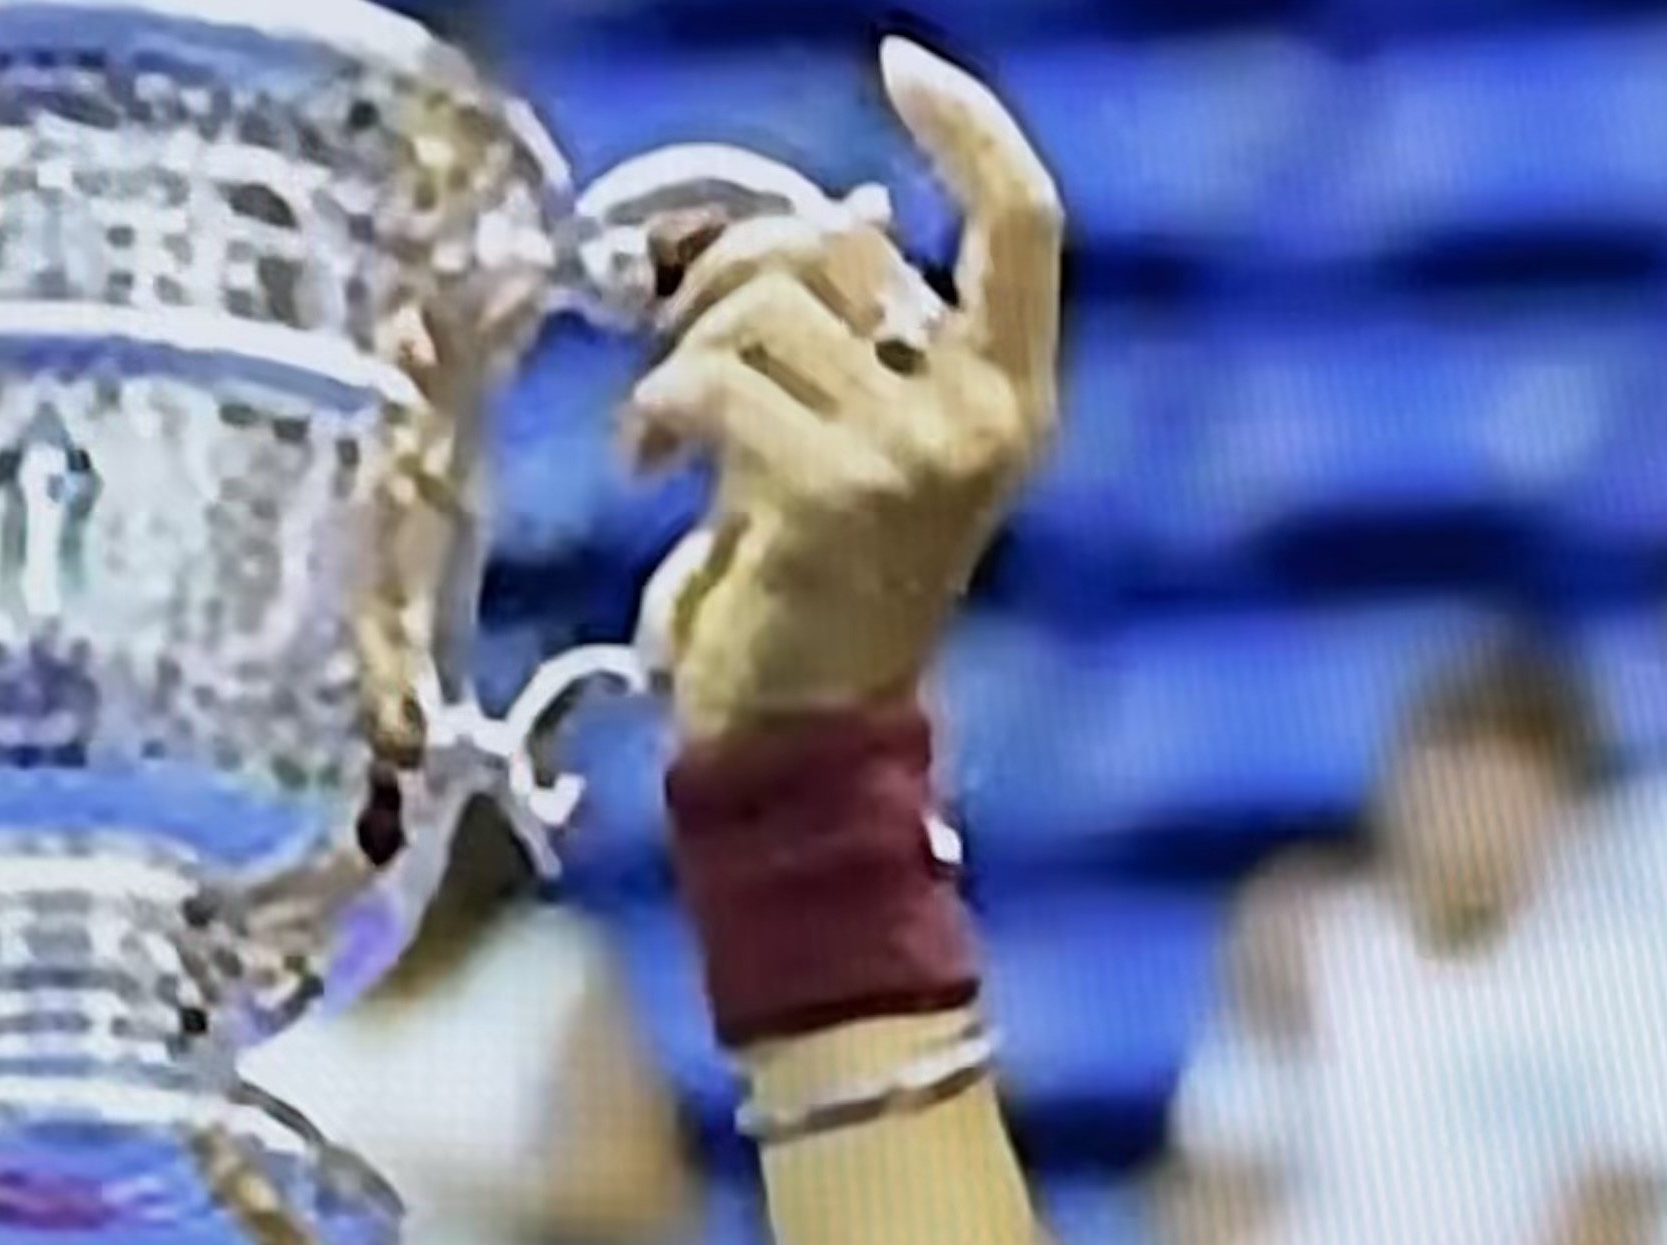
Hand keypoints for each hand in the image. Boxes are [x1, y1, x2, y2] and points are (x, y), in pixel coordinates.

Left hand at [625, 37, 1061, 740]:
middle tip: (678, 348)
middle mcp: (979, 421)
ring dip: (681, 357)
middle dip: (731, 272)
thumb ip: (864, 349)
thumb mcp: (856, 457)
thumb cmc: (812, 615)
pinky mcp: (826, 494)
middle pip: (842, 244)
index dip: (967, 127)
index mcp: (1011, 402)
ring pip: (764, 307)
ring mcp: (910, 456)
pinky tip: (643, 470)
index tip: (897, 67)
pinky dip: (650, 415)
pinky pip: (710, 384)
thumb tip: (843, 221)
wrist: (796, 755)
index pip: (1023, 220)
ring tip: (655, 439)